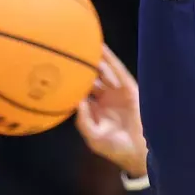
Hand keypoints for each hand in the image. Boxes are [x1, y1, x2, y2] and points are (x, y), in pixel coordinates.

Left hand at [75, 45, 147, 178]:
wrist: (138, 152)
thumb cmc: (115, 148)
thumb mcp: (93, 137)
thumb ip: (83, 121)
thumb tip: (77, 101)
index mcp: (94, 108)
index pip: (80, 90)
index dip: (70, 80)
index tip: (56, 68)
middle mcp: (105, 97)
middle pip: (91, 77)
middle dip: (81, 66)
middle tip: (67, 49)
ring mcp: (117, 92)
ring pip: (104, 71)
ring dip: (95, 58)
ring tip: (83, 42)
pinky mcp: (129, 89)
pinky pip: (119, 72)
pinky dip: (111, 60)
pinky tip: (102, 49)